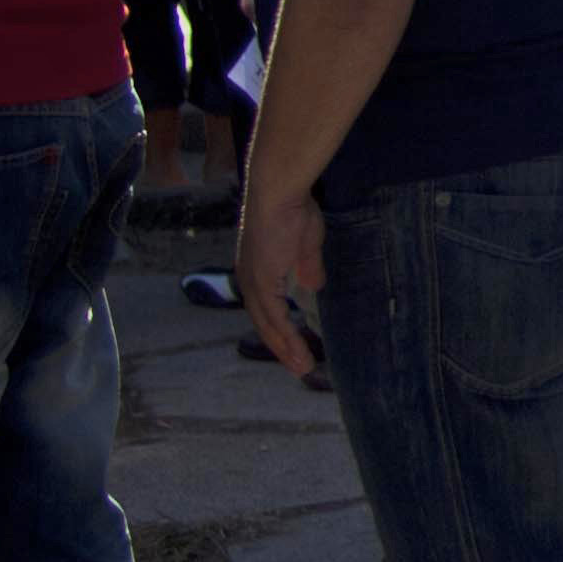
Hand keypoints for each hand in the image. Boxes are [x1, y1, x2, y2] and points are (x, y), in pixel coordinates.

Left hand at [234, 181, 326, 379]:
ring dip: (285, 349)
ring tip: (303, 368)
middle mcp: (250, 280)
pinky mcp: (262, 282)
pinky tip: (297, 351)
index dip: (280, 328)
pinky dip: (285, 337)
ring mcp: (254, 282)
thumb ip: (307, 266)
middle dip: (282, 347)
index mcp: (258, 270)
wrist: (278, 193)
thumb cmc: (293, 210)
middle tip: (300, 367)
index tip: (296, 347)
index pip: (266, 307)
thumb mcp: (306, 243)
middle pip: (264, 322)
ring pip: (267, 325)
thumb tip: (312, 286)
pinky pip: (273, 317)